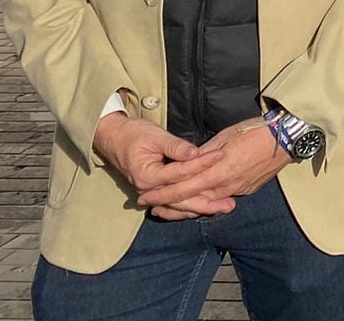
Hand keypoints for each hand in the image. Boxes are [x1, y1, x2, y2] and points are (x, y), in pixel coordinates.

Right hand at [93, 111, 228, 215]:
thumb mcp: (155, 136)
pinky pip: (176, 201)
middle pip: (182, 200)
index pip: (181, 173)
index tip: (221, 156)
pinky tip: (208, 206)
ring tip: (224, 208)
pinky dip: (191, 205)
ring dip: (202, 207)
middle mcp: (149, 190)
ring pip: (180, 204)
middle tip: (230, 204)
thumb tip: (195, 154)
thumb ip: (176, 146)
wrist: (113, 138)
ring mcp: (152, 192)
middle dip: (207, 203)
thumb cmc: (134, 134)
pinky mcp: (156, 190)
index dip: (202, 163)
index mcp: (148, 176)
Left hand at [134, 117, 289, 219]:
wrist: (285, 138)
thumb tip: (188, 161)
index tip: (146, 197)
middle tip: (150, 207)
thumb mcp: (225, 136)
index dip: (163, 195)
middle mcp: (226, 186)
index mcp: (219, 171)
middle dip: (169, 206)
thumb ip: (204, 153)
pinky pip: (219, 200)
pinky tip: (195, 203)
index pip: (184, 188)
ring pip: (205, 204)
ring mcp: (237, 190)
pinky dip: (203, 204)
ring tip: (167, 209)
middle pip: (192, 202)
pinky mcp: (245, 190)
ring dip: (184, 208)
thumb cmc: (255, 131)